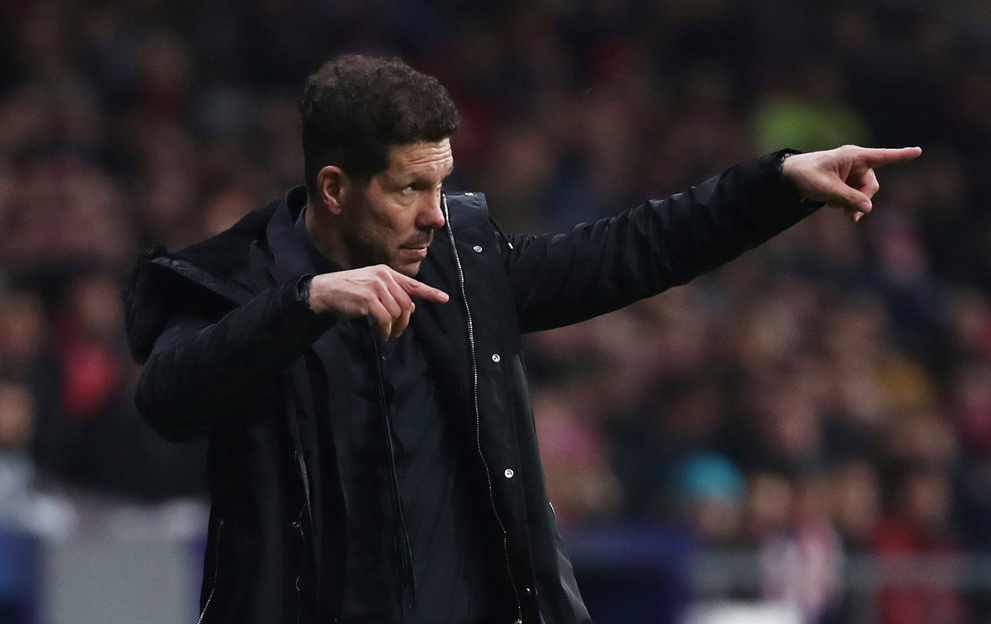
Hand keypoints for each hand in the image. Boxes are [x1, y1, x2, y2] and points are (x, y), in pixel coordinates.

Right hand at [308, 265, 448, 339]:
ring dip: (393, 328)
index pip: (412, 284)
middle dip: (404, 322)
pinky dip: (384, 330)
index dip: (429, 292)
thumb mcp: (373, 290)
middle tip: (396, 333)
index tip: (444, 298)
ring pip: (397, 312)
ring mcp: (376, 286)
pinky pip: (385, 319)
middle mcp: (383, 276)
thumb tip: (411, 308)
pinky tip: (378, 334)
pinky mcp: (368, 298)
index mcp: (386, 272)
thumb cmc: (349, 293)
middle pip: (406, 303)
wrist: (324, 292)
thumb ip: (392, 296)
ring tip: (384, 334)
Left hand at [781, 145, 921, 221]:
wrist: (790, 176)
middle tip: (849, 216)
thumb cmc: (806, 175)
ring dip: (852, 203)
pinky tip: (835, 206)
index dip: (901, 155)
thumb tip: (868, 208)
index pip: (882, 157)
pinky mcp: (848, 181)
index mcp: (854, 157)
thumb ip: (848, 198)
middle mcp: (857, 163)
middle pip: (871, 186)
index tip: (918, 151)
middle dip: (861, 201)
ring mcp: (853, 173)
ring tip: (835, 208)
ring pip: (864, 194)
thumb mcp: (826, 189)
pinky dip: (848, 202)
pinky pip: (856, 195)